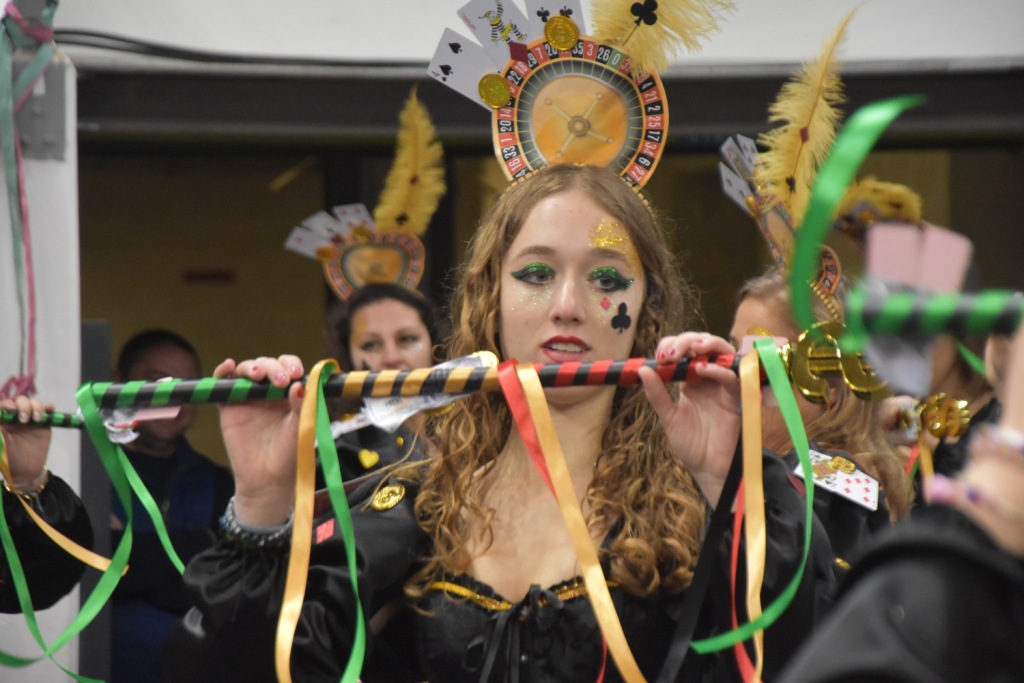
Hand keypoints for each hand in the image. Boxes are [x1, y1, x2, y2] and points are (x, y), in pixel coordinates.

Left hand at [0, 395, 53, 487]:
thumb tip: (0, 415)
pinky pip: (48, 411)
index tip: (12, 411)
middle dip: (23, 406)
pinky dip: (49, 407)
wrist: (26, 471)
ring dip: (36, 407)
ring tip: (36, 419)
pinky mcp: (44, 423)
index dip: (8, 404)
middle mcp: (16, 417)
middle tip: (24, 419)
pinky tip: (49, 410)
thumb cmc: (8, 458)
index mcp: (4, 420)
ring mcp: (31, 419)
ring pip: (34, 403)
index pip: (5, 405)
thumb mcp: (1, 445)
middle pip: (20, 401)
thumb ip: (1, 431)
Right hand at [214, 355, 304, 524]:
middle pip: (268, 365)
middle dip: (274, 367)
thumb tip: (300, 385)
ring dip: (252, 367)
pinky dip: (223, 371)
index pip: (289, 368)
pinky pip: (224, 383)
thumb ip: (302, 407)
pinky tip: (228, 365)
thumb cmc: (288, 453)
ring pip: (247, 370)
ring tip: (258, 375)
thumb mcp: (300, 428)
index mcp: (289, 393)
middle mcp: (269, 391)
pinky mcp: (229, 405)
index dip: (291, 365)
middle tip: (280, 380)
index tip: (296, 374)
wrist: (266, 479)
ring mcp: (248, 396)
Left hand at [639, 333, 739, 507]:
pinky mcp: (735, 398)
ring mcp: (722, 386)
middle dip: (688, 340)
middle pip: (703, 344)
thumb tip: (642, 369)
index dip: (672, 345)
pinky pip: (731, 377)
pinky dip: (718, 369)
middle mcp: (707, 378)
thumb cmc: (690, 444)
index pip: (683, 350)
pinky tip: (703, 369)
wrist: (708, 469)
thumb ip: (657, 394)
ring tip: (693, 349)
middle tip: (674, 352)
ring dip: (708, 344)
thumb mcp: (668, 417)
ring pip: (722, 352)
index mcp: (689, 380)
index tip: (660, 355)